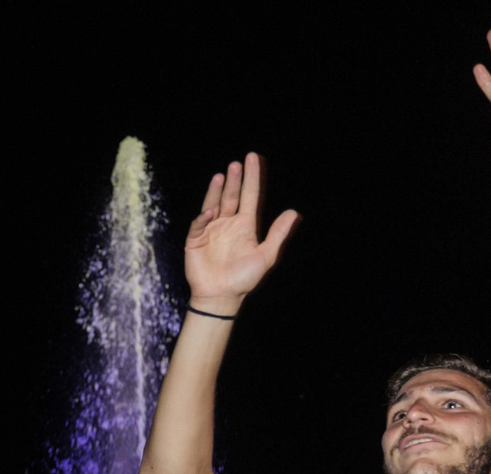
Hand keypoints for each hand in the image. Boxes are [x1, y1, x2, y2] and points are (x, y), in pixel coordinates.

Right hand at [184, 153, 298, 313]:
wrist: (221, 297)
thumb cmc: (244, 279)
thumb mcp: (266, 256)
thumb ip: (277, 234)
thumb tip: (294, 212)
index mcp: (245, 225)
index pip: (250, 196)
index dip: (252, 177)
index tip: (252, 158)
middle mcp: (227, 223)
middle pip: (231, 196)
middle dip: (234, 180)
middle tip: (237, 164)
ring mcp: (210, 230)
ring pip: (214, 204)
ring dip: (216, 190)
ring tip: (221, 175)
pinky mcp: (195, 240)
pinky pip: (199, 224)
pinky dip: (204, 217)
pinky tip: (210, 210)